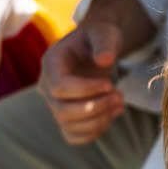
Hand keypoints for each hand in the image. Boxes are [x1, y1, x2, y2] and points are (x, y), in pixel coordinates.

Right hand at [39, 18, 125, 143]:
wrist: (97, 47)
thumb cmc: (99, 38)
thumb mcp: (104, 33)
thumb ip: (104, 43)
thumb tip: (105, 60)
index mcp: (51, 63)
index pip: (60, 87)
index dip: (86, 90)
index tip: (110, 84)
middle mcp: (47, 85)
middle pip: (62, 111)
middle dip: (95, 108)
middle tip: (119, 96)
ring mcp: (54, 103)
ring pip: (68, 126)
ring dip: (98, 121)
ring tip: (120, 103)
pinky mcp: (66, 115)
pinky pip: (73, 135)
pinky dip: (93, 132)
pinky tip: (111, 115)